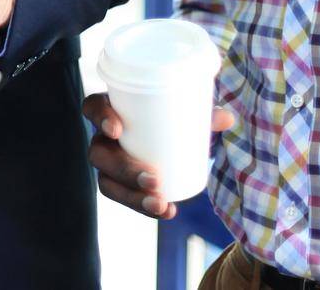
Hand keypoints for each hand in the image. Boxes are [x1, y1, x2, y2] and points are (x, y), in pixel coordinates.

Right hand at [82, 93, 235, 217]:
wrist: (170, 141)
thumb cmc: (172, 118)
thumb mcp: (185, 114)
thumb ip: (203, 114)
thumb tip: (227, 118)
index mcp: (112, 110)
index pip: (92, 107)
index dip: (99, 118)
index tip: (117, 130)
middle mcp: (104, 139)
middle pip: (99, 154)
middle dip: (124, 169)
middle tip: (153, 179)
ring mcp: (110, 164)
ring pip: (108, 183)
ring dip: (131, 196)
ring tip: (159, 203)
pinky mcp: (122, 185)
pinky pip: (125, 199)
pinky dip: (144, 208)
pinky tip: (168, 212)